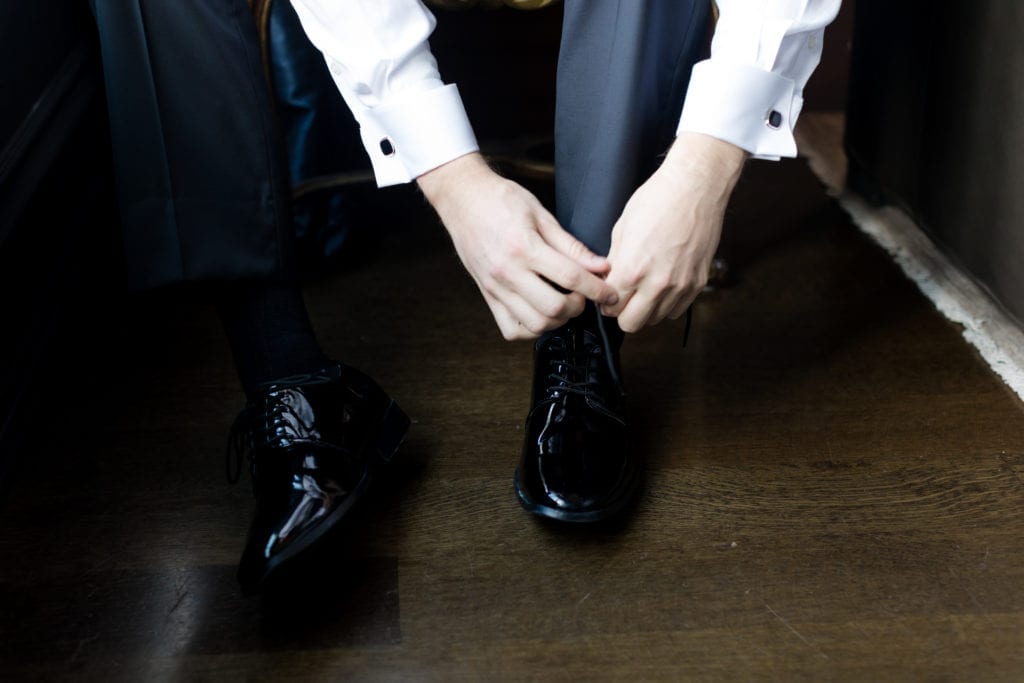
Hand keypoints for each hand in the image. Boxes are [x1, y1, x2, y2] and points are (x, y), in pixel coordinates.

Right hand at [418, 153, 619, 339]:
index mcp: (523, 247)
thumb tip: (600, 266)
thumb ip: (571, 245)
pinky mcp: (487, 296)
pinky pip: (512, 329)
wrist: (462, 199)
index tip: (610, 293)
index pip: (570, 277)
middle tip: (584, 296)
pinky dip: (532, 329)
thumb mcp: (541, 214)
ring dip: (558, 320)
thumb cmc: (501, 200)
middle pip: (554, 308)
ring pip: (535, 324)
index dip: (597, 289)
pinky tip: (540, 312)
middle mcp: (507, 272)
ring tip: (564, 303)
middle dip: (578, 306)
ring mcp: (494, 288)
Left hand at [601, 133, 746, 332]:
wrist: (695, 186)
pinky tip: (662, 288)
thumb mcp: (622, 229)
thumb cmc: (657, 200)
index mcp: (632, 270)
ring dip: (646, 310)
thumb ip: (615, 262)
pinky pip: (677, 310)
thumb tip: (608, 280)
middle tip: (623, 298)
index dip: (605, 301)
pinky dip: (666, 305)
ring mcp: (680, 286)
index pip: (610, 307)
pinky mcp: (697, 283)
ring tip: (644, 290)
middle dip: (622, 313)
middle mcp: (657, 284)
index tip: (608, 293)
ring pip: (655, 320)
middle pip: (631, 324)